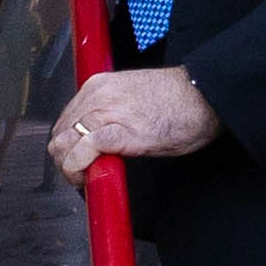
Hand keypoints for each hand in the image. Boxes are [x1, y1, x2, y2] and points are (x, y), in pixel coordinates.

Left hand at [48, 63, 218, 172]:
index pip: (65, 120)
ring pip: (65, 144)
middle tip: (80, 174)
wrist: (206, 97)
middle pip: (60, 135)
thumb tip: (98, 137)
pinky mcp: (118, 132)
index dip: (67, 145)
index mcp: (100, 86)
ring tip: (84, 179)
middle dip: (64, 159)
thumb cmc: (180, 100)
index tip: (75, 159)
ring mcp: (106, 113)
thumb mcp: (134, 98)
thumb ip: (111, 112)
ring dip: (69, 167)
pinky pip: (83, 152)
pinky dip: (79, 168)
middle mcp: (97, 96)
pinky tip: (88, 177)